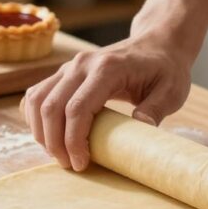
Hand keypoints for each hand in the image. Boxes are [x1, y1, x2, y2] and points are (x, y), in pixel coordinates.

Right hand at [24, 34, 191, 170]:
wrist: (156, 43)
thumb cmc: (165, 68)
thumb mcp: (172, 90)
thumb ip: (155, 110)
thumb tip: (139, 130)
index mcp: (107, 69)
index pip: (77, 108)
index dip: (73, 140)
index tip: (82, 163)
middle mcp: (81, 65)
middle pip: (50, 107)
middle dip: (54, 142)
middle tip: (70, 165)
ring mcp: (69, 67)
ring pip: (36, 101)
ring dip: (41, 132)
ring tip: (58, 154)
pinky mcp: (63, 73)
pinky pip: (36, 95)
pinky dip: (36, 119)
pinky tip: (50, 137)